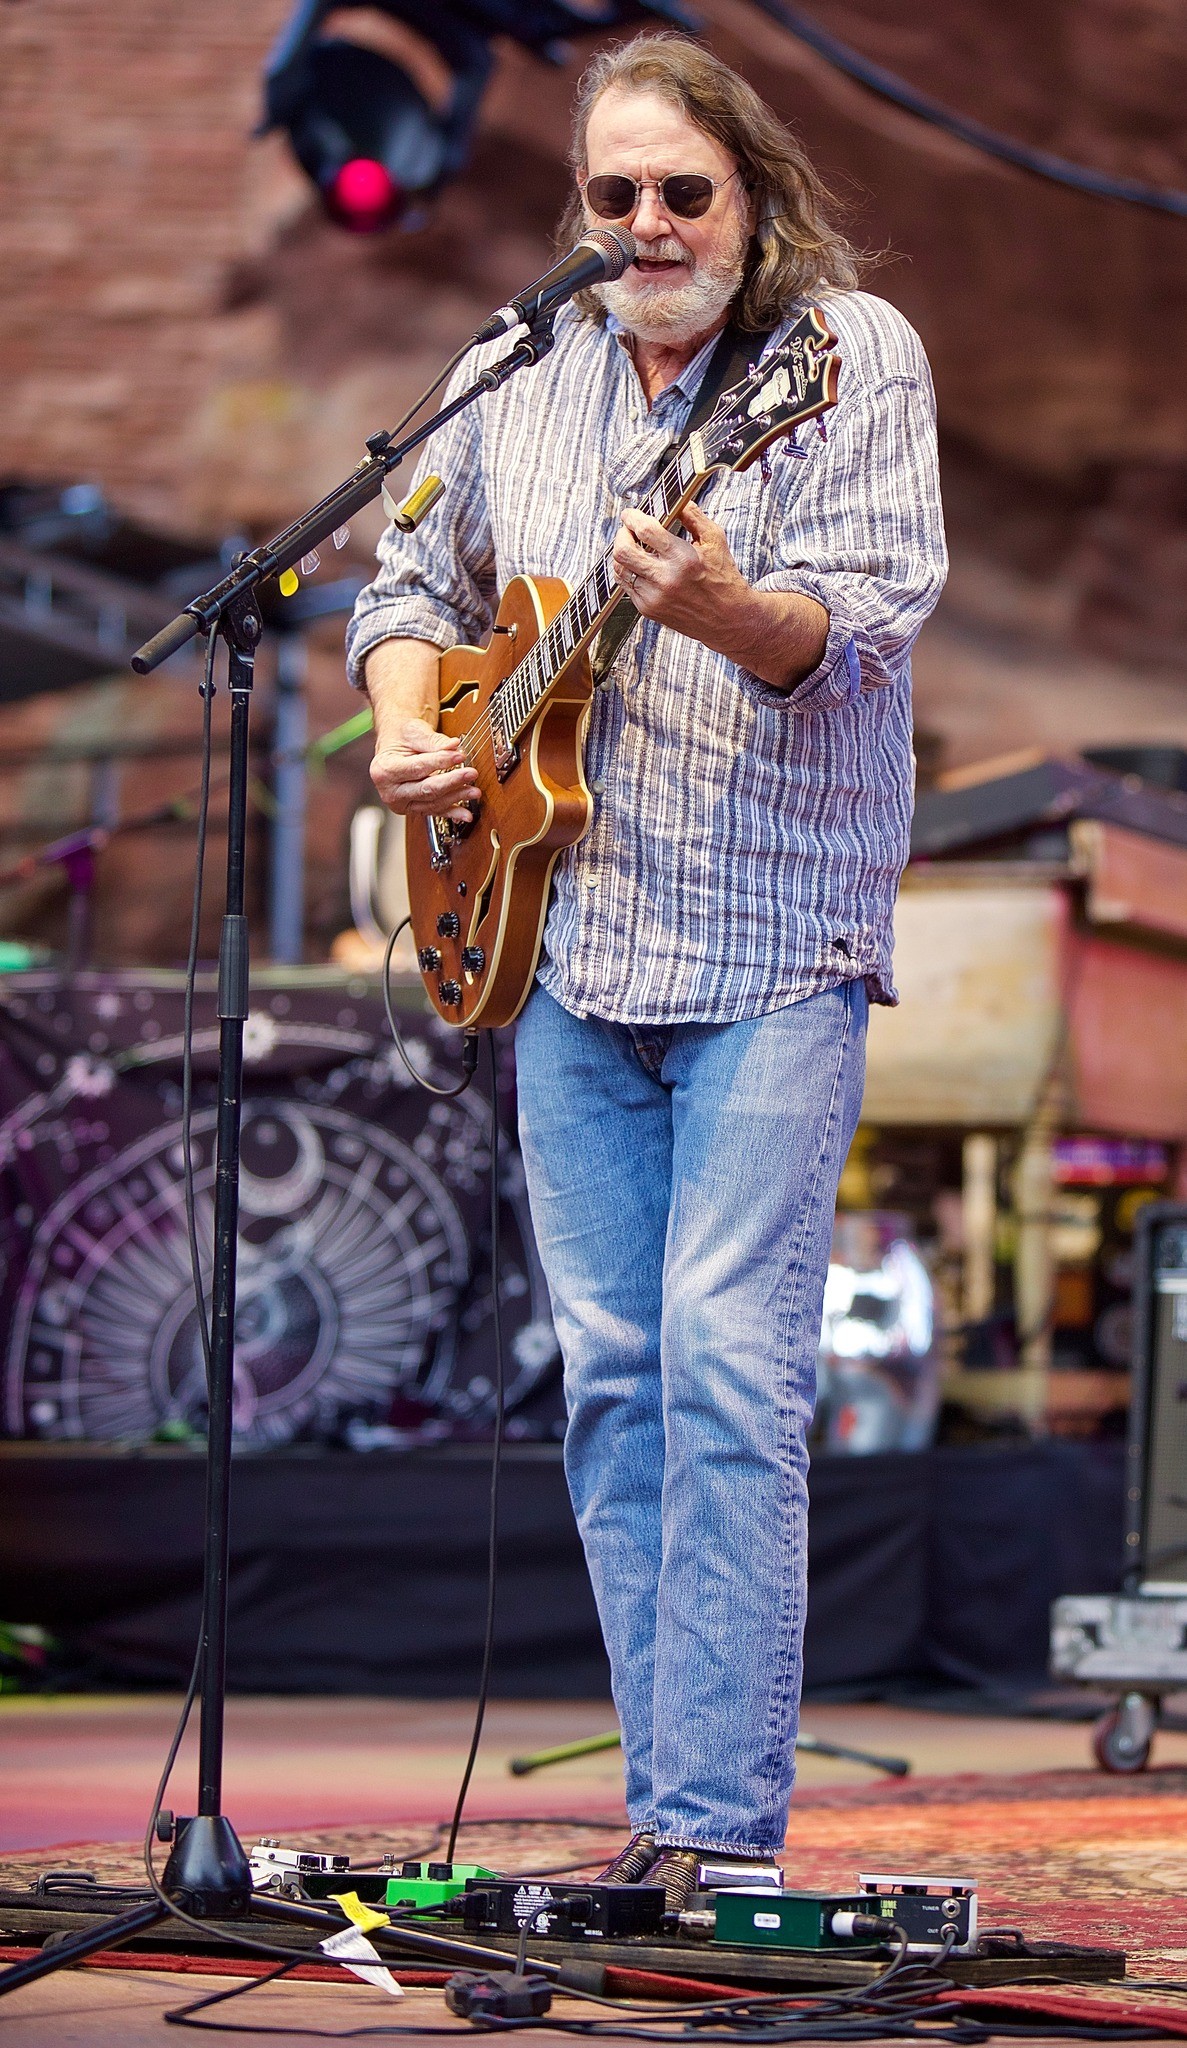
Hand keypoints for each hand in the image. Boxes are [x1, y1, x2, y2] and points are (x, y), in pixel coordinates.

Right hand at [370, 717, 479, 820]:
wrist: (396, 747)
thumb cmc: (402, 738)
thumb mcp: (414, 732)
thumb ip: (433, 740)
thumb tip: (453, 745)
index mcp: (384, 770)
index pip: (417, 768)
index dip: (440, 762)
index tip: (460, 755)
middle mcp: (390, 791)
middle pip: (425, 789)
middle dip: (451, 782)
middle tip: (471, 773)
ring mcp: (401, 803)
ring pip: (432, 803)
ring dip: (456, 798)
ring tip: (474, 790)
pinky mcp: (413, 809)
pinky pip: (434, 812)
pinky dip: (452, 812)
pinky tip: (466, 813)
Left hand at [611, 500, 748, 646]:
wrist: (728, 620)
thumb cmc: (724, 579)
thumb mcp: (715, 541)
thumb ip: (693, 516)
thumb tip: (676, 500)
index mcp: (683, 559)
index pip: (645, 530)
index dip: (632, 517)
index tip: (630, 513)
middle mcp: (665, 580)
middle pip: (623, 551)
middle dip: (621, 534)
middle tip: (628, 529)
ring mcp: (654, 597)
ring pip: (619, 569)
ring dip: (622, 553)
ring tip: (633, 546)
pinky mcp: (648, 610)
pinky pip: (626, 585)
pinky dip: (628, 571)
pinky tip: (640, 566)